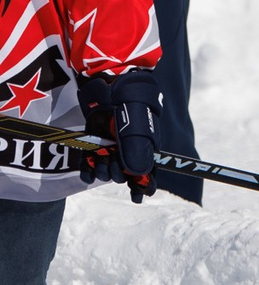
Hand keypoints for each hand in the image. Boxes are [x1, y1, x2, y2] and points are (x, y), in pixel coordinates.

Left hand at [77, 72, 155, 199]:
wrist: (112, 88)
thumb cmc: (131, 107)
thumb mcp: (136, 129)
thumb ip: (137, 150)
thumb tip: (137, 174)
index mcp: (145, 150)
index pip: (146, 174)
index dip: (142, 186)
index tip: (137, 197)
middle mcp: (128, 151)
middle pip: (124, 173)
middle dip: (118, 174)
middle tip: (112, 167)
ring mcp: (111, 147)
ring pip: (107, 168)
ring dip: (102, 171)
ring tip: (98, 167)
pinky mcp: (95, 142)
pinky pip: (91, 161)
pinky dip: (87, 169)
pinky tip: (85, 175)